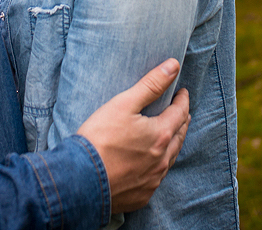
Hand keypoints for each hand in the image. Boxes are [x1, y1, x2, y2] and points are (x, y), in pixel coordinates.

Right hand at [76, 59, 190, 213]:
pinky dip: (159, 166)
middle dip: (182, 121)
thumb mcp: (124, 104)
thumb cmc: (99, 139)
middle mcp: (162, 160)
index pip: (180, 113)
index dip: (182, 100)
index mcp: (160, 135)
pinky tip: (153, 163)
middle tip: (182, 112)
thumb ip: (151, 84)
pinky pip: (156, 178)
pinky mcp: (141, 195)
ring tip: (172, 135)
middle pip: (179, 136)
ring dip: (173, 144)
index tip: (182, 93)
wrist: (79, 180)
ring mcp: (152, 180)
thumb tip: (173, 66)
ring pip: (170, 159)